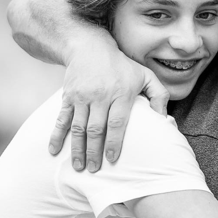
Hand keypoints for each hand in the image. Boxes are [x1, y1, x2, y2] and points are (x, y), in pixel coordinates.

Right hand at [49, 41, 168, 171]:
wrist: (90, 47)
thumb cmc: (122, 66)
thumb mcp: (146, 75)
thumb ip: (159, 95)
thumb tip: (164, 119)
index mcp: (121, 93)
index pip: (117, 122)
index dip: (114, 142)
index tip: (112, 159)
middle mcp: (100, 96)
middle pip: (96, 129)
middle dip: (94, 151)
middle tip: (94, 169)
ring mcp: (82, 97)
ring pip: (78, 128)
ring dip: (77, 149)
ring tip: (78, 167)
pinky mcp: (68, 97)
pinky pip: (61, 119)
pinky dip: (56, 136)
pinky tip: (54, 151)